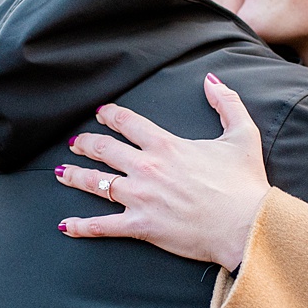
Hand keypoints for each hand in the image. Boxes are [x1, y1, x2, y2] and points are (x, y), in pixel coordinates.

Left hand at [55, 73, 269, 269]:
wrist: (246, 225)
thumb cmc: (244, 183)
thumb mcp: (242, 135)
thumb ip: (227, 103)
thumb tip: (212, 81)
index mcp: (166, 145)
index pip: (128, 123)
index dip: (110, 116)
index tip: (100, 114)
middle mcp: (147, 168)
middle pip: (104, 150)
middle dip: (86, 144)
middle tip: (75, 143)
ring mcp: (140, 197)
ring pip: (96, 183)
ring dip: (74, 176)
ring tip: (60, 172)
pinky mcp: (141, 225)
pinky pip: (102, 225)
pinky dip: (81, 226)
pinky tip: (65, 225)